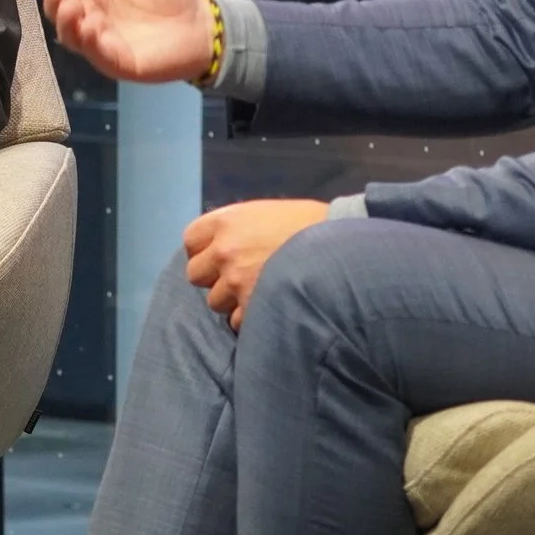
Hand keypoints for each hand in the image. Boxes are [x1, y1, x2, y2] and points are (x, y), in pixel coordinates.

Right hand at [34, 0, 211, 82]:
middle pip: (58, 8)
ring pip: (70, 33)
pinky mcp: (114, 60)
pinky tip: (91, 26)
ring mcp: (99, 38)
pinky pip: (95, 52)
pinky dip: (89, 41)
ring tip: (71, 5)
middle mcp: (89, 12)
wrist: (199, 22)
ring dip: (66, 20)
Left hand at [184, 199, 328, 329]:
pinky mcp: (251, 308)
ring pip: (215, 302)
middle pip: (195, 274)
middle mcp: (224, 250)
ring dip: (233, 301)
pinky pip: (236, 321)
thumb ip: (240, 229)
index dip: (204, 250)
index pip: (191, 241)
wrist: (344, 248)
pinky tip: (270, 307)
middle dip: (214, 278)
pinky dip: (250, 318)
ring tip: (260, 292)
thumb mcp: (269, 213)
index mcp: (227, 221)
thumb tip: (223, 245)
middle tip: (239, 277)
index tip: (218, 256)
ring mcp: (236, 281)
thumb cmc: (311, 225)